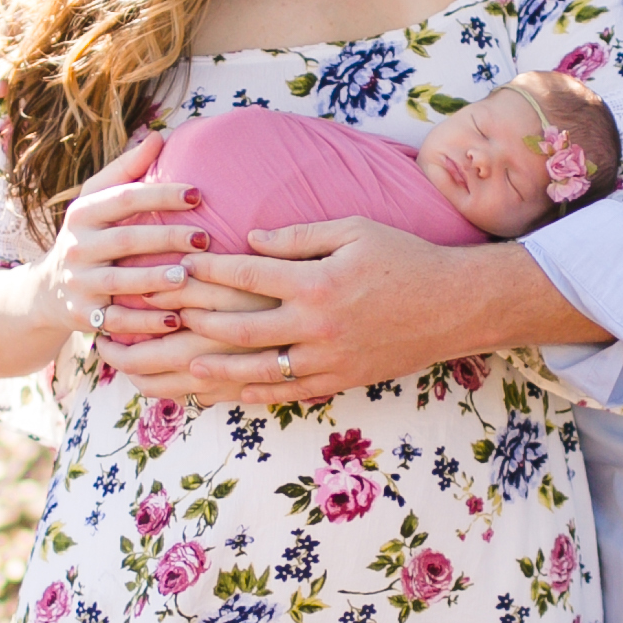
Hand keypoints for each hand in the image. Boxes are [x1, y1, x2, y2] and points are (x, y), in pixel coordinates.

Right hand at [36, 138, 202, 349]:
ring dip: (154, 280)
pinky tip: (177, 321)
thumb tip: (159, 136)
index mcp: (82, 213)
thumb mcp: (96, 201)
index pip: (123, 198)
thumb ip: (126, 170)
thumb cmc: (88, 237)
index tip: (198, 194)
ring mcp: (78, 283)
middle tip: (204, 239)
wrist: (47, 291)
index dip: (160, 194)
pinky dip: (147, 323)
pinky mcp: (84, 316)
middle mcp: (76, 247)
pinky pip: (118, 320)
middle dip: (165, 238)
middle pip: (124, 240)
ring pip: (119, 282)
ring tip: (188, 277)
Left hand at [109, 217, 464, 404]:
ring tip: (186, 361)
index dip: (208, 268)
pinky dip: (259, 392)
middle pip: (240, 327)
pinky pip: (291, 392)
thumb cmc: (405, 257)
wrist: (454, 305)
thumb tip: (250, 240)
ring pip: (259, 368)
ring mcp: (328, 359)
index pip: (247, 274)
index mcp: (316, 282)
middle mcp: (316, 325)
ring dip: (218, 365)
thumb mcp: (353, 229)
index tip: (181, 262)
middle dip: (199, 319)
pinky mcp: (342, 380)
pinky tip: (235, 389)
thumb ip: (298, 236)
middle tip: (167, 315)